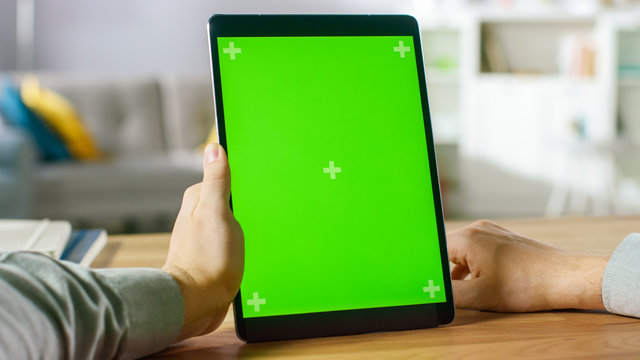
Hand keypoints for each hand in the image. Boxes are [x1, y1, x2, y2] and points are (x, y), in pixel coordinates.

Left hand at [162, 144, 243, 340]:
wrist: (197, 303)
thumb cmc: (207, 259)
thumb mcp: (216, 213)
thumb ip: (216, 181)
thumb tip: (213, 148)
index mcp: (197, 199)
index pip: (222, 176)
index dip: (240, 177)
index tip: (256, 183)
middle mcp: (197, 214)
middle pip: (228, 197)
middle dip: (243, 199)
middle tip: (261, 207)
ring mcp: (204, 234)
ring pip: (230, 217)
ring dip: (244, 219)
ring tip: (259, 225)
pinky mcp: (211, 253)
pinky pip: (230, 237)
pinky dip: (241, 237)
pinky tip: (251, 244)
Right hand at [448, 220, 607, 311]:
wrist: (564, 277)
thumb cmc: (526, 285)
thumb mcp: (480, 296)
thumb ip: (450, 294)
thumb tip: (433, 292)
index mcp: (466, 238)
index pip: (434, 254)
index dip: (432, 273)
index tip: (434, 287)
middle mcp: (476, 229)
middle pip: (448, 252)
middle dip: (447, 273)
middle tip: (454, 292)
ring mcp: (491, 231)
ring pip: (463, 252)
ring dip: (462, 272)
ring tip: (473, 291)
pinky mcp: (503, 238)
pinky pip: (478, 250)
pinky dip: (476, 266)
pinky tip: (486, 283)